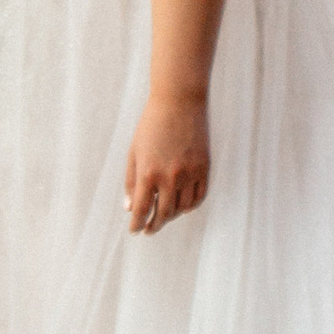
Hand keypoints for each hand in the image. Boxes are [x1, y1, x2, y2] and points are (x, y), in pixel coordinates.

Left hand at [124, 96, 209, 236]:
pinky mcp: (204, 168)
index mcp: (148, 173)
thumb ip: (131, 181)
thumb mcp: (135, 152)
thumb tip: (129, 208)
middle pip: (163, 214)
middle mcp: (170, 177)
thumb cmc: (151, 125)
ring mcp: (189, 174)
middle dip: (154, 225)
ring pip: (182, 209)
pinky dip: (189, 206)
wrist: (179, 102)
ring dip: (172, 216)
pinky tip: (181, 206)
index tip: (135, 230)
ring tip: (164, 216)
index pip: (142, 209)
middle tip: (149, 229)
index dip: (137, 224)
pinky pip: (199, 197)